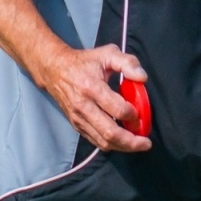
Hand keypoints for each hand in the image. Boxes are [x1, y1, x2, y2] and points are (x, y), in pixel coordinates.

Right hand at [35, 43, 151, 153]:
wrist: (54, 70)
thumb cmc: (84, 62)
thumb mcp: (108, 54)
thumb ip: (128, 63)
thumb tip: (143, 78)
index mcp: (92, 88)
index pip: (117, 109)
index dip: (133, 115)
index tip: (141, 114)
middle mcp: (83, 106)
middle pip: (110, 132)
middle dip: (131, 141)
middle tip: (146, 143)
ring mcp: (78, 118)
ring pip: (103, 141)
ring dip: (123, 146)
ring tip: (138, 144)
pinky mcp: (76, 125)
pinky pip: (95, 141)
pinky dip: (111, 144)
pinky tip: (123, 141)